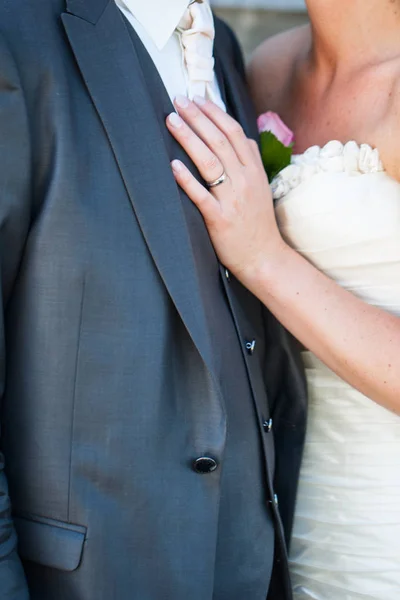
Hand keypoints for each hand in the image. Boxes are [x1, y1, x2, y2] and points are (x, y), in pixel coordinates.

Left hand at [166, 96, 285, 283]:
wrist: (264, 257)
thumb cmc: (258, 223)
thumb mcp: (261, 187)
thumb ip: (252, 162)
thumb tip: (243, 137)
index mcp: (254, 171)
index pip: (234, 133)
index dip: (214, 113)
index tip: (197, 98)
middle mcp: (244, 181)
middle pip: (219, 141)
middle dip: (198, 117)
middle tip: (178, 101)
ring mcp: (233, 200)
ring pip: (210, 162)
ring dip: (189, 139)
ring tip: (172, 121)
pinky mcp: (220, 219)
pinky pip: (201, 196)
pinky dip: (187, 179)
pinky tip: (173, 165)